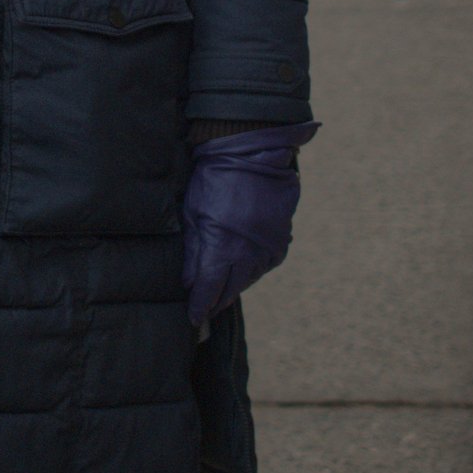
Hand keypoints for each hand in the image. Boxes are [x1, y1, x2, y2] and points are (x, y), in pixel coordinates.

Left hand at [181, 124, 317, 327]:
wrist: (252, 154)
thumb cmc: (215, 181)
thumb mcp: (194, 214)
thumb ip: (193, 252)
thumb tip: (190, 284)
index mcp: (222, 248)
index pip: (209, 290)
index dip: (200, 307)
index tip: (194, 319)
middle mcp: (248, 254)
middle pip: (231, 290)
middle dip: (216, 300)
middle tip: (205, 307)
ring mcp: (268, 249)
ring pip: (249, 279)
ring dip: (234, 284)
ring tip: (221, 286)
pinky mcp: (281, 241)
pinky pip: (265, 265)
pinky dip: (252, 269)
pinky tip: (241, 265)